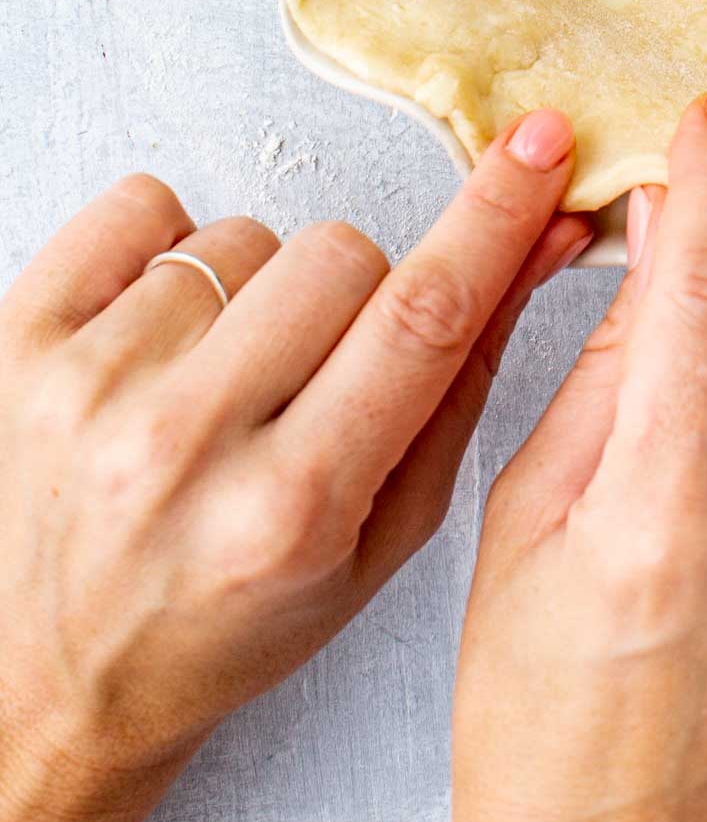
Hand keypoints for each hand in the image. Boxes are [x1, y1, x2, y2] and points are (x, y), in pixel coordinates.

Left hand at [0, 112, 589, 821]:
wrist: (52, 679)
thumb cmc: (226, 618)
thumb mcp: (379, 538)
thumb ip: (464, 384)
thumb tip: (539, 238)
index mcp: (289, 511)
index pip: (424, 317)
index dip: (495, 214)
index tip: (539, 142)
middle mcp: (181, 444)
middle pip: (342, 254)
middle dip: (356, 293)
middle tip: (316, 370)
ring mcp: (88, 386)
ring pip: (245, 235)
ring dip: (254, 293)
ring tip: (218, 379)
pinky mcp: (19, 337)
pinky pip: (143, 205)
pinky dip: (167, 253)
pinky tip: (161, 336)